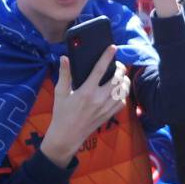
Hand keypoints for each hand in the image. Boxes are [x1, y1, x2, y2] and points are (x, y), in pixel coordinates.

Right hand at [40, 49, 128, 166]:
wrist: (67, 136)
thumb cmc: (61, 112)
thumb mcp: (60, 92)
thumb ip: (64, 74)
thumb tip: (64, 58)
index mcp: (86, 91)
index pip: (100, 69)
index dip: (107, 57)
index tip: (112, 47)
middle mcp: (98, 99)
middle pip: (118, 79)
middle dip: (120, 68)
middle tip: (116, 65)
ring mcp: (106, 108)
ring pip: (123, 90)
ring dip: (124, 80)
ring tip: (120, 76)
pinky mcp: (109, 115)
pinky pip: (123, 102)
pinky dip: (123, 94)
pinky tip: (118, 90)